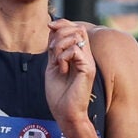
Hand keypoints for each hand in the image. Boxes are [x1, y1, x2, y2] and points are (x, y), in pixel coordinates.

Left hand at [44, 18, 97, 134]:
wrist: (65, 114)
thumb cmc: (59, 95)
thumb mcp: (53, 66)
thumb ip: (54, 49)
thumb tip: (52, 29)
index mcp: (79, 55)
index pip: (76, 28)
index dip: (63, 23)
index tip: (50, 26)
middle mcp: (86, 56)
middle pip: (78, 27)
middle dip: (60, 32)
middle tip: (51, 50)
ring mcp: (88, 62)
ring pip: (77, 35)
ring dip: (60, 45)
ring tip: (56, 61)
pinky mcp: (87, 69)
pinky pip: (74, 50)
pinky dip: (63, 57)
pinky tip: (62, 69)